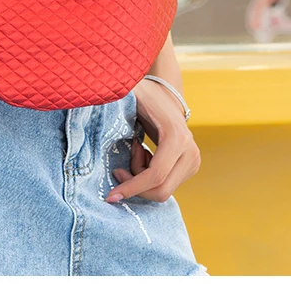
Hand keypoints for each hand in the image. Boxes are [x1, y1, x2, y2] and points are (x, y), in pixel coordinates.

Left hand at [105, 79, 199, 203]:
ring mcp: (194, 161)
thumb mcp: (127, 95)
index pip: (155, 175)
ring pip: (163, 190)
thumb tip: (96, 101)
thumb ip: (112, 98)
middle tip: (118, 170)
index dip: (132, 188)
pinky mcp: (191, 167)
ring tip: (136, 151)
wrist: (166, 95)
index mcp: (176, 137)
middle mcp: (190, 152)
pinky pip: (167, 185)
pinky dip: (149, 177)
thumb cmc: (143, 95)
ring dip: (142, 179)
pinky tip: (145, 155)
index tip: (110, 196)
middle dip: (136, 186)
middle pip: (161, 190)